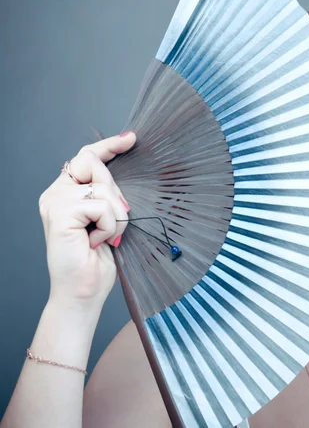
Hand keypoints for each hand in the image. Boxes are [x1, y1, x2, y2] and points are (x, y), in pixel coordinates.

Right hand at [38, 132, 136, 309]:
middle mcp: (56, 193)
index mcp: (66, 192)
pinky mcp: (59, 213)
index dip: (109, 146)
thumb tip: (123, 170)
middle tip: (112, 224)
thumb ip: (108, 195)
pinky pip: (102, 206)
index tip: (131, 138)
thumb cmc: (98, 260)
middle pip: (98, 166)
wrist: (83, 292)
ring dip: (117, 217)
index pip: (87, 158)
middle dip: (117, 196)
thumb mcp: (108, 219)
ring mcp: (55, 201)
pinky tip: (95, 242)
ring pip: (105, 189)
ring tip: (103, 237)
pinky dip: (109, 226)